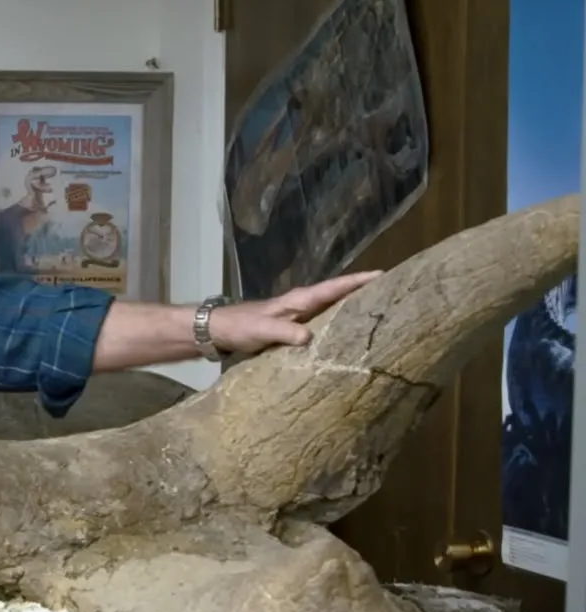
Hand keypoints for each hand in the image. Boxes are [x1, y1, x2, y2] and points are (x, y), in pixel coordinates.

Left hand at [211, 270, 382, 354]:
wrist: (218, 331)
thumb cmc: (240, 327)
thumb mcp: (262, 330)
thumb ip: (284, 332)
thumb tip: (310, 337)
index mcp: (299, 300)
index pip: (334, 287)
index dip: (358, 281)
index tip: (384, 275)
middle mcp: (303, 305)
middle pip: (339, 295)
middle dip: (364, 292)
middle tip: (393, 294)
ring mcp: (299, 316)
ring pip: (332, 308)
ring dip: (353, 308)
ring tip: (380, 314)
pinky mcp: (293, 328)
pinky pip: (323, 322)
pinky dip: (337, 324)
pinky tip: (348, 335)